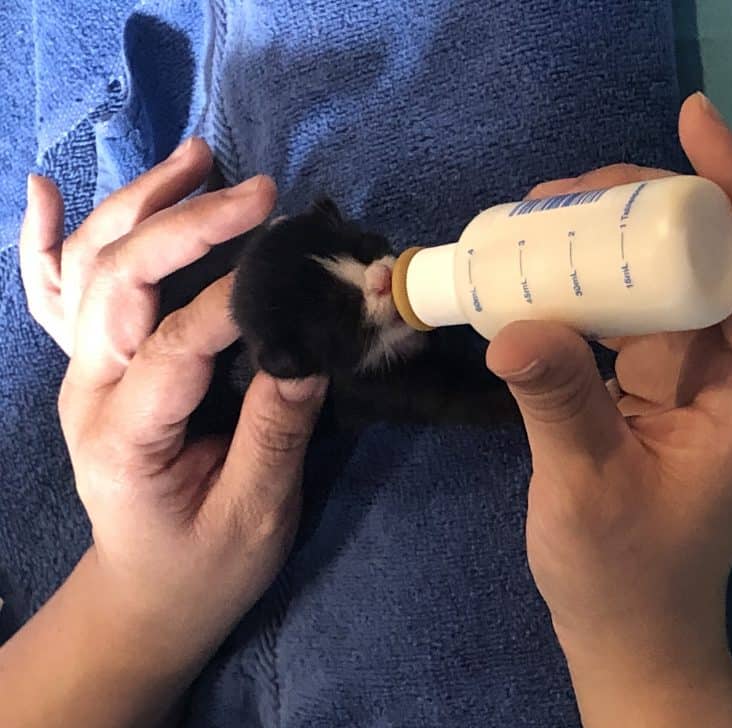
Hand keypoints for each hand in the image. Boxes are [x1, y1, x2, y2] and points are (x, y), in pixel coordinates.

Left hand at [5, 138, 327, 725]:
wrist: (145, 593)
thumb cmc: (204, 567)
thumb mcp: (255, 516)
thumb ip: (276, 432)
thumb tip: (306, 348)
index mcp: (125, 435)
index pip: (175, 345)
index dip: (232, 301)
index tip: (293, 266)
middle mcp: (88, 390)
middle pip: (120, 282)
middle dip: (187, 225)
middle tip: (259, 193)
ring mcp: (81, 372)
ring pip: (91, 266)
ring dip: (139, 204)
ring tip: (198, 156)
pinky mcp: (92, 365)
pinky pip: (57, 291)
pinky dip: (48, 236)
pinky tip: (47, 190)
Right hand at [486, 93, 731, 724]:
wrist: (627, 626)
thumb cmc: (626, 573)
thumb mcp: (587, 490)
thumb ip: (558, 406)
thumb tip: (511, 326)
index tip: (693, 122)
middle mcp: (731, 368)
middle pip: (717, 252)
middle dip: (654, 199)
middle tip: (570, 187)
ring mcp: (691, 374)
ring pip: (670, 273)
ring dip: (617, 232)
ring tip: (546, 211)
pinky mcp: (651, 383)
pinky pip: (630, 307)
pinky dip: (593, 275)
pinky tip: (545, 264)